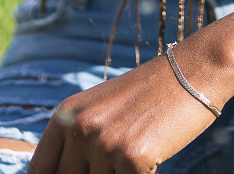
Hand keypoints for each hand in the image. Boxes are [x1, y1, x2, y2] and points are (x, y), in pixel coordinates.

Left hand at [27, 52, 225, 173]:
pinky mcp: (133, 158)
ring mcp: (105, 144)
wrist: (194, 70)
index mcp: (65, 115)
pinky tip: (154, 153)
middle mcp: (79, 128)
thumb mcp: (102, 108)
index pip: (40, 170)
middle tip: (119, 157)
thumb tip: (65, 173)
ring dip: (120, 173)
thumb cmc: (150, 94)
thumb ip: (78, 139)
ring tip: (139, 148)